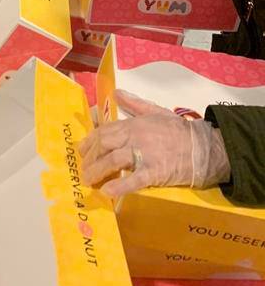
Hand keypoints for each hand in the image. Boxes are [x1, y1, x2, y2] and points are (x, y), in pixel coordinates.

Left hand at [79, 90, 230, 196]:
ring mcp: (144, 154)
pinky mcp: (155, 172)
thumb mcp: (155, 111)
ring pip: (113, 160)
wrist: (203, 147)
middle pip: (104, 145)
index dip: (90, 142)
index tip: (82, 151)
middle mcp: (135, 137)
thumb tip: (116, 93)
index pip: (104, 131)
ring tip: (89, 182)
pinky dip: (118, 186)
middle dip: (90, 158)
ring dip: (97, 172)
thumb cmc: (179, 130)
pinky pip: (133, 180)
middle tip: (84, 170)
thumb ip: (134, 103)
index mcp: (134, 124)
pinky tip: (107, 192)